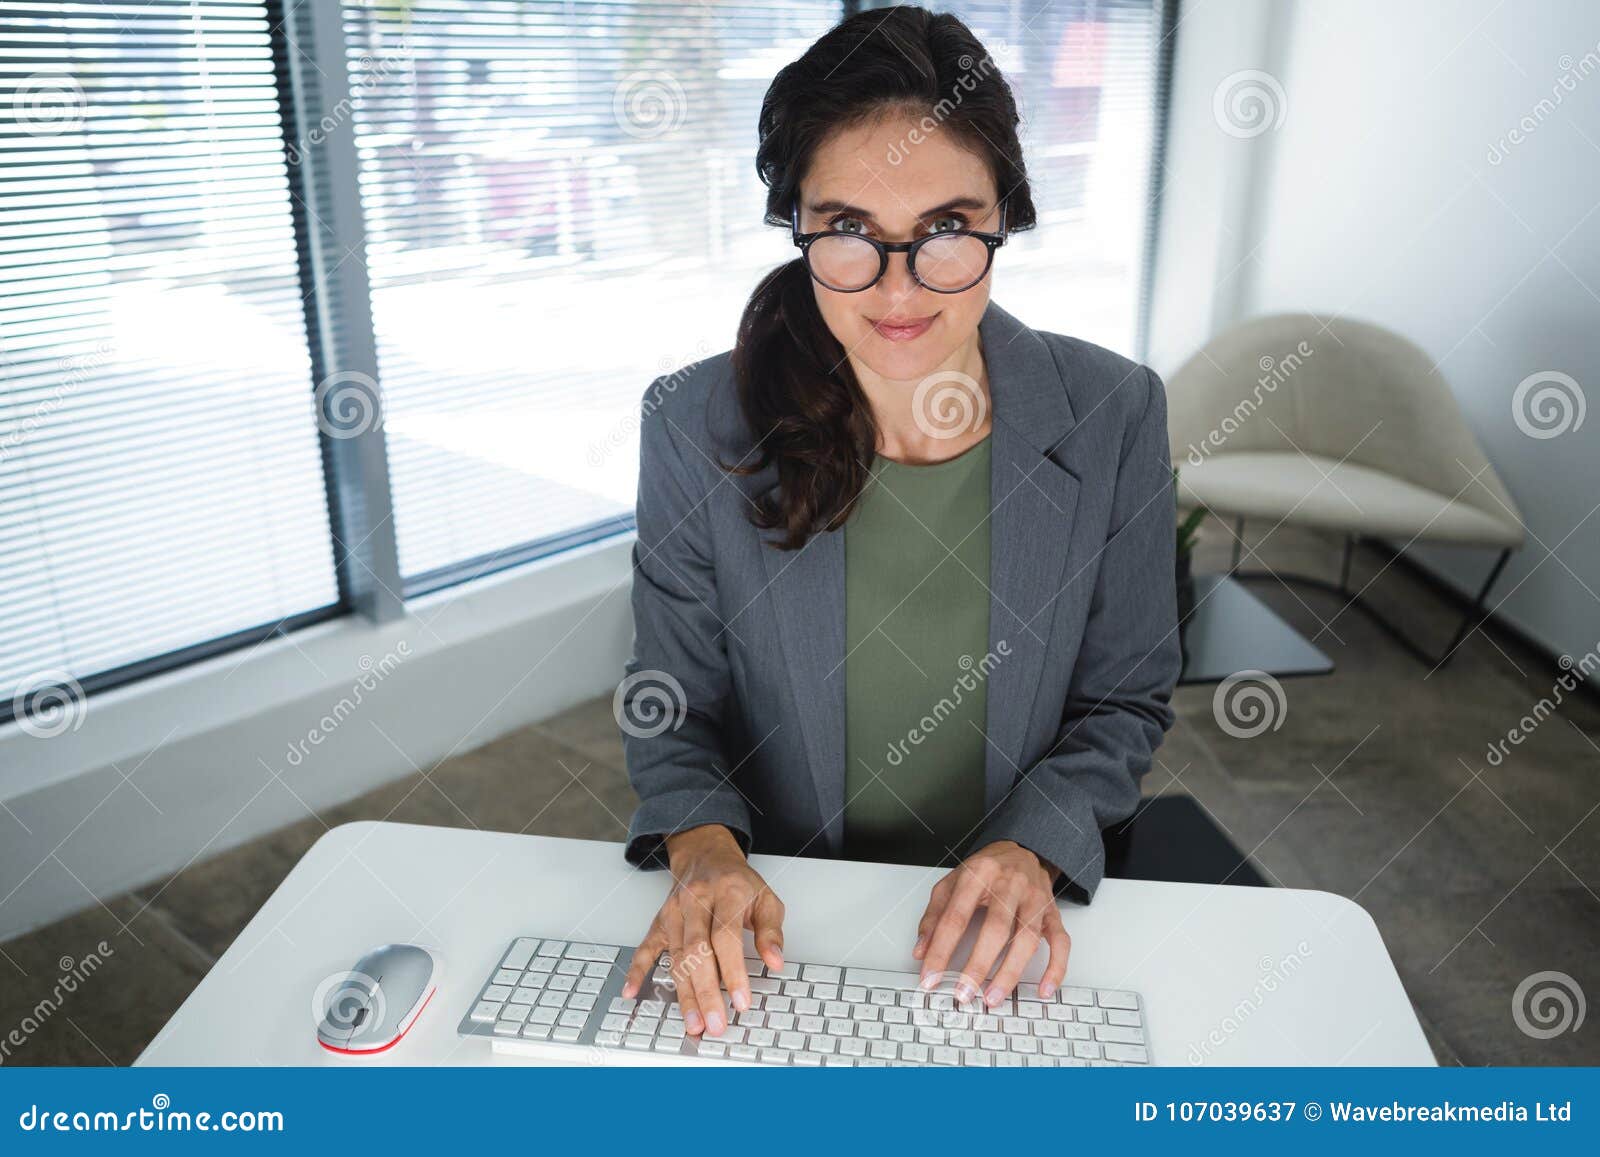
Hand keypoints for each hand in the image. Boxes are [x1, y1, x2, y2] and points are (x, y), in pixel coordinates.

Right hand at [620, 823, 784, 1036]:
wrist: (705, 855)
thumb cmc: (737, 882)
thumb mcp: (766, 898)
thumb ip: (771, 931)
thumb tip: (775, 962)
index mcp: (727, 892)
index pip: (726, 936)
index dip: (733, 971)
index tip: (741, 1001)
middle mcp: (696, 901)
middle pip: (698, 950)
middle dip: (706, 992)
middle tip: (715, 1024)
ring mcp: (674, 911)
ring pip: (676, 956)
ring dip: (684, 993)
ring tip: (693, 1022)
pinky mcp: (660, 920)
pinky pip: (646, 947)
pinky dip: (638, 970)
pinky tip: (633, 992)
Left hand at [912, 840, 1070, 1006]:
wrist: (1022, 849)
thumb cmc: (985, 870)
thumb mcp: (951, 882)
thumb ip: (934, 916)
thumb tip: (921, 952)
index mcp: (978, 874)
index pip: (956, 917)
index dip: (940, 950)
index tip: (930, 977)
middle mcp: (1009, 884)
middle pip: (995, 928)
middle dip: (977, 966)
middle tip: (963, 993)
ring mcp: (1035, 898)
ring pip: (1027, 938)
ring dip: (1010, 972)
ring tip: (992, 998)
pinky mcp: (1053, 912)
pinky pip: (1061, 941)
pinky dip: (1056, 967)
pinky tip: (1044, 989)